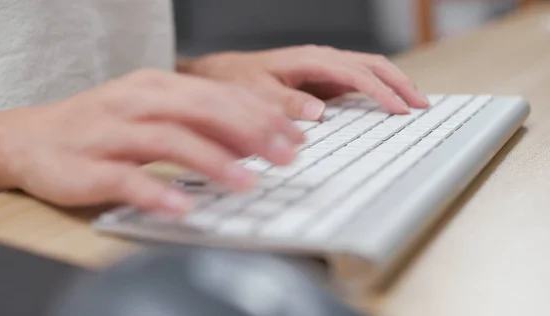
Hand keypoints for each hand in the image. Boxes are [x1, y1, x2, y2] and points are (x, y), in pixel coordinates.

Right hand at [0, 70, 301, 211]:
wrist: (26, 137)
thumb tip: (250, 139)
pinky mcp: (86, 168)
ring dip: (211, 161)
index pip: (218, 95)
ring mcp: (110, 134)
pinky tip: (182, 207)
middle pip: (201, 111)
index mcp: (155, 87)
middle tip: (285, 157)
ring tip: (245, 183)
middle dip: (249, 133)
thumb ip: (196, 122)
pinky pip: (125, 180)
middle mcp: (135, 103)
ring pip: (168, 141)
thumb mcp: (149, 111)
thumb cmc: (98, 126)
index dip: (260, 114)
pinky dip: (156, 191)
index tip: (294, 135)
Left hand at [178, 45, 428, 119]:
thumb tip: (320, 112)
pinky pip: (358, 80)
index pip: (355, 74)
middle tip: (420, 105)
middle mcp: (321, 60)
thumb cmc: (239, 81)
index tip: (398, 110)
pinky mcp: (323, 78)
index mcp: (310, 60)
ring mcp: (324, 67)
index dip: (380, 92)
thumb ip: (286, 102)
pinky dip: (378, 88)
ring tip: (413, 103)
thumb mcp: (257, 93)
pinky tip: (388, 102)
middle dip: (399, 83)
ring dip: (394, 83)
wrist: (225, 74)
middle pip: (372, 65)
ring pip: (369, 69)